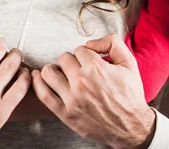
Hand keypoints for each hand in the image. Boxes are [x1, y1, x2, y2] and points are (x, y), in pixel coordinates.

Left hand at [32, 33, 155, 148]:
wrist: (131, 127)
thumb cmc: (130, 96)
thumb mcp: (129, 63)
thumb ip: (112, 43)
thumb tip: (91, 43)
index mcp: (97, 68)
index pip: (79, 49)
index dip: (85, 54)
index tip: (88, 61)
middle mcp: (82, 82)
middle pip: (63, 58)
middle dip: (71, 61)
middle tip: (77, 69)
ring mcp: (72, 98)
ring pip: (49, 73)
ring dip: (54, 69)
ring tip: (61, 73)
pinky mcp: (65, 113)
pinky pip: (43, 94)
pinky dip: (37, 83)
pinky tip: (38, 77)